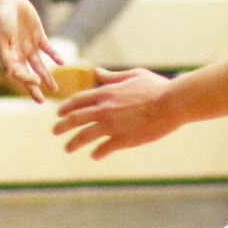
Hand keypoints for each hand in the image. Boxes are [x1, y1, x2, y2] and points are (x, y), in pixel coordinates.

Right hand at [0, 0, 54, 99]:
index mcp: (8, 57)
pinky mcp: (38, 35)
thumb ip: (4, 56)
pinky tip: (62, 62)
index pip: (19, 73)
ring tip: (54, 88)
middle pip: (29, 74)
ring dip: (46, 76)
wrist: (3, 0)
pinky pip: (48, 48)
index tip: (36, 83)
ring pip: (40, 65)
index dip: (27, 79)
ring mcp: (29, 45)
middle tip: (42, 101)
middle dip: (35, 87)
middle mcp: (19, 54)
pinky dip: (54, 55)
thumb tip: (8, 73)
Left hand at [52, 67, 175, 157]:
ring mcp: (111, 125)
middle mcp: (103, 109)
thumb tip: (97, 72)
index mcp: (105, 93)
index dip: (66, 108)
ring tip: (67, 148)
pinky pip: (103, 148)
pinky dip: (97, 153)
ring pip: (84, 136)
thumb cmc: (156, 87)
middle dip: (62, 126)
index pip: (77, 101)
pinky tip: (94, 156)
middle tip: (55, 131)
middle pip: (75, 119)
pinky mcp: (122, 139)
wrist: (172, 103)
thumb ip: (112, 77)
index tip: (59, 114)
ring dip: (73, 143)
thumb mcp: (132, 76)